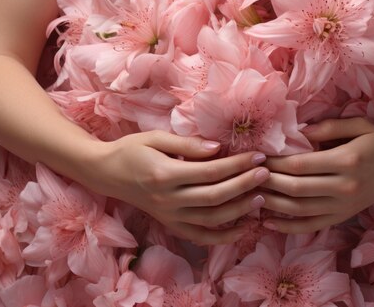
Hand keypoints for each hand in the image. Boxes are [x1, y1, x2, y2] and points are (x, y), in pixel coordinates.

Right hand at [84, 130, 269, 244]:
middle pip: (215, 196)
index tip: (258, 155)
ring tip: (262, 195)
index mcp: (165, 174)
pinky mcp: (170, 225)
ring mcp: (169, 216)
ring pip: (212, 219)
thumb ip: (188, 143)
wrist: (106, 173)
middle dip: (244, 184)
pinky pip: (201, 236)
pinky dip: (224, 236)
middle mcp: (168, 199)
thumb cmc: (131, 150)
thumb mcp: (155, 138)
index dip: (237, 165)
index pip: (210, 172)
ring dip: (240, 209)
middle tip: (267, 172)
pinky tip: (244, 227)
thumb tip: (219, 147)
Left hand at [260, 118, 373, 233]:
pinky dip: (287, 227)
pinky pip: (311, 226)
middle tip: (247, 175)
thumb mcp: (359, 125)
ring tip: (250, 196)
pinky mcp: (342, 217)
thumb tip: (299, 131)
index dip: (275, 163)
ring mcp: (344, 205)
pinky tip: (267, 223)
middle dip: (268, 182)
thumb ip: (329, 126)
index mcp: (346, 161)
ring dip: (272, 204)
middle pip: (296, 188)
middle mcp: (344, 186)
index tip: (257, 157)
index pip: (301, 165)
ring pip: (300, 210)